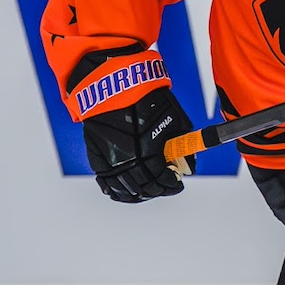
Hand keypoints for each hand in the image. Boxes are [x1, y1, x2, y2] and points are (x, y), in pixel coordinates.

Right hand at [83, 87, 194, 202]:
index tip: (176, 184)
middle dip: (159, 189)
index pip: (163, 180)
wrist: (116, 89)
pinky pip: (107, 184)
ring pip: (126, 191)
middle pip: (146, 188)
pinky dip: (118, 191)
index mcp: (150, 153)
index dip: (172, 185)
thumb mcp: (173, 121)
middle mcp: (130, 162)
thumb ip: (180, 144)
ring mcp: (111, 163)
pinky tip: (127, 192)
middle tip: (165, 188)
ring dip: (139, 194)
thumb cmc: (147, 101)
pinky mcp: (97, 161)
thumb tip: (188, 161)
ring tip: (148, 192)